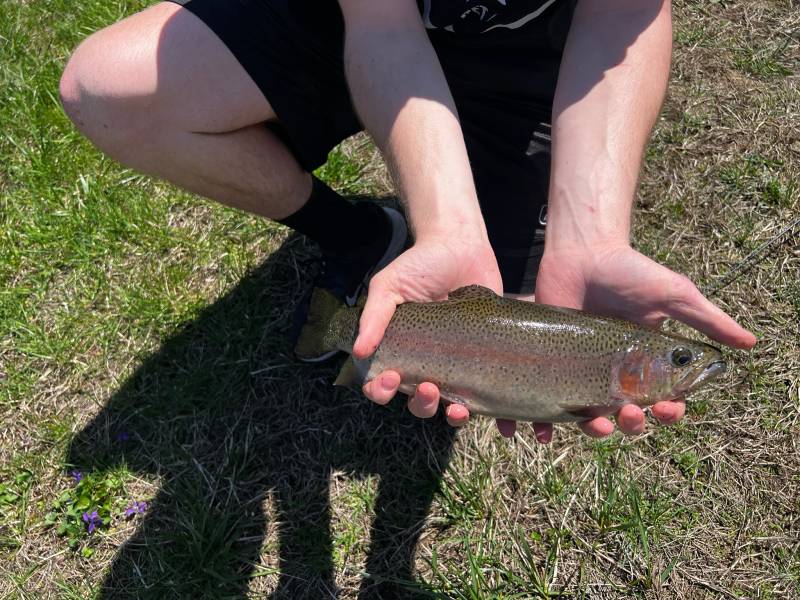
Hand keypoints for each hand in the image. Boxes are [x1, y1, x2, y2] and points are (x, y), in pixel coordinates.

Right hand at [356, 237, 518, 433]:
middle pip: (417, 402)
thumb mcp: (389, 285)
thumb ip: (374, 316)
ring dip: (450, 416)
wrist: (461, 246)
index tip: (389, 379)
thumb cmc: (420, 265)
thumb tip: (359, 352)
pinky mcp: (485, 359)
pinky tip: (495, 413)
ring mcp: (457, 364)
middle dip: (420, 404)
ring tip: (457, 408)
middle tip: (428, 387)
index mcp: (398, 350)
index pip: (381, 384)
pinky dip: (490, 411)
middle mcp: (425, 363)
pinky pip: (486, 392)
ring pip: (450, 405)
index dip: (381, 391)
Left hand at [532, 242, 756, 441]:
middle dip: (634, 424)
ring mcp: (582, 371)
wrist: (581, 252)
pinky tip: (542, 431)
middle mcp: (616, 372)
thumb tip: (750, 344)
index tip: (670, 408)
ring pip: (590, 417)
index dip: (671, 411)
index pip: (664, 399)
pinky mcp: (553, 367)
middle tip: (631, 413)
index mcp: (648, 361)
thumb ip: (707, 320)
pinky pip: (549, 402)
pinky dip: (544, 423)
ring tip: (597, 424)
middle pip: (628, 415)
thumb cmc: (629, 271)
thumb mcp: (672, 294)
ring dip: (596, 431)